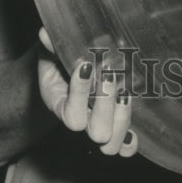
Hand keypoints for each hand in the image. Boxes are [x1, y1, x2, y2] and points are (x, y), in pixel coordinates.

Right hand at [37, 28, 137, 156]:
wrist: (62, 73)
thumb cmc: (58, 59)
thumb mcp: (51, 50)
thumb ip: (51, 44)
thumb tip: (45, 33)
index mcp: (61, 103)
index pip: (70, 112)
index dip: (80, 92)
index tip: (85, 64)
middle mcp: (81, 119)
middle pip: (97, 131)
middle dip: (106, 104)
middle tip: (110, 75)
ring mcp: (98, 126)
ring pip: (112, 143)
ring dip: (122, 118)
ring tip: (126, 92)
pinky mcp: (115, 127)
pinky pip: (125, 148)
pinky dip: (130, 142)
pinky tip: (136, 126)